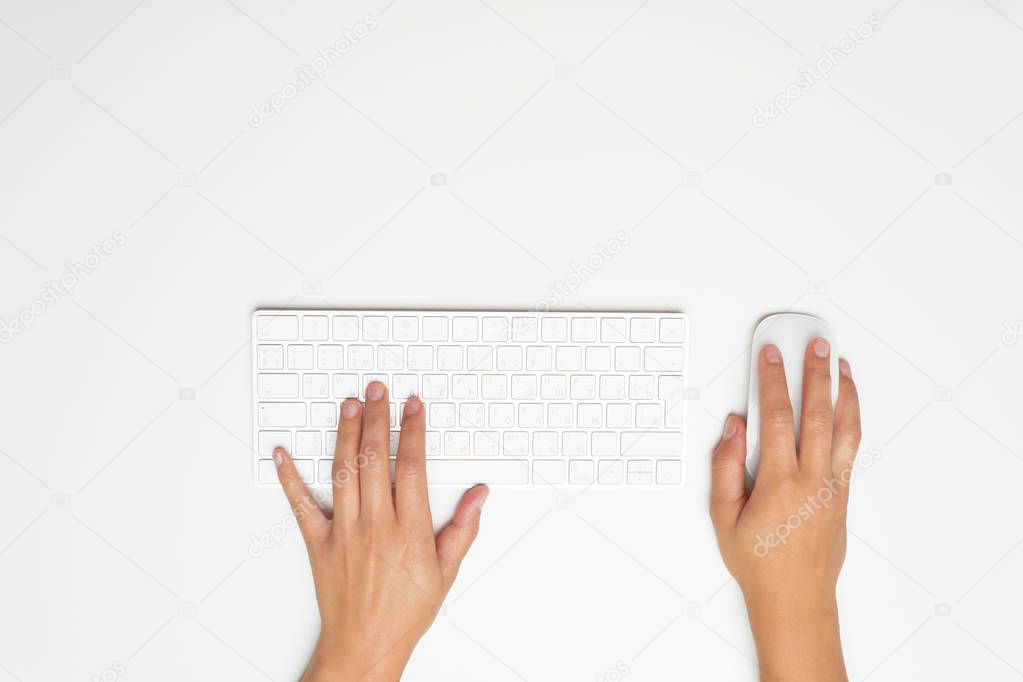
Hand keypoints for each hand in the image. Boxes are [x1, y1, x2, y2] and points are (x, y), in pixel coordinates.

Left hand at [273, 382, 488, 681]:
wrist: (365, 646)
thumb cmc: (405, 612)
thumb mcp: (445, 572)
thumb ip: (463, 529)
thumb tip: (478, 495)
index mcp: (408, 531)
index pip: (411, 467)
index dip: (413, 431)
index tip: (413, 407)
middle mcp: (374, 525)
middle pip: (375, 459)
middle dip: (377, 419)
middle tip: (378, 390)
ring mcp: (343, 532)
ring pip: (343, 471)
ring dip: (346, 434)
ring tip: (349, 405)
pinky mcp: (319, 543)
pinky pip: (301, 504)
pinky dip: (290, 477)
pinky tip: (283, 454)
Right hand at [710, 339, 860, 680]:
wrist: (794, 600)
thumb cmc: (757, 563)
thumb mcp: (722, 516)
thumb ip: (725, 467)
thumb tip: (733, 428)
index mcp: (779, 482)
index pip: (777, 417)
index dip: (773, 381)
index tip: (770, 356)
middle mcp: (812, 480)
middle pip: (817, 413)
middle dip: (815, 374)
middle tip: (816, 345)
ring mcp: (832, 486)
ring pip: (844, 428)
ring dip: (842, 392)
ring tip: (840, 365)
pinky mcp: (842, 495)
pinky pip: (851, 448)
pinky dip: (851, 420)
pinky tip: (847, 405)